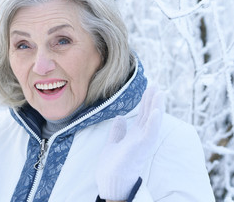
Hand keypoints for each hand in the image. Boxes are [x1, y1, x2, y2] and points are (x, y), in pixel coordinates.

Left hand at [95, 86, 163, 200]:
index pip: (142, 116)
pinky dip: (153, 122)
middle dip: (152, 101)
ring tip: (159, 93)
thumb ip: (118, 131)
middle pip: (148, 116)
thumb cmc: (112, 167)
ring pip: (152, 122)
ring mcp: (142, 144)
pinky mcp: (140, 149)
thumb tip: (120, 117)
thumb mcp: (113, 144)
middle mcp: (141, 139)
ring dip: (156, 107)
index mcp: (135, 137)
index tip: (149, 89)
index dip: (145, 103)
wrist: (110, 182)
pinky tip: (156, 111)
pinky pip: (149, 134)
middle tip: (156, 85)